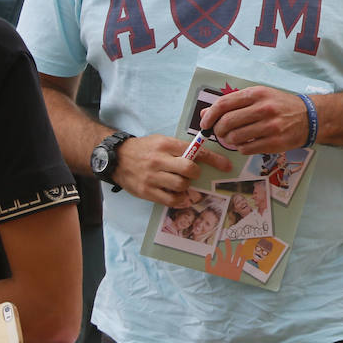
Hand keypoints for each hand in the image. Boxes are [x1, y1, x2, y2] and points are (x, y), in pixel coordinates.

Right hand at [113, 134, 231, 206]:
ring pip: (181, 186)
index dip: (215, 159)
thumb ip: (180, 148)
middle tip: (194, 174)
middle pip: (189, 169)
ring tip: (182, 184)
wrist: (116, 158)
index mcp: (165, 145)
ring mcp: (151, 177)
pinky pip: (169, 200)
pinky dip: (180, 201)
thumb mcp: (162, 141)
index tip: (226, 166)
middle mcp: (159, 160)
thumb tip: (204, 156)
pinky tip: (180, 197)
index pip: (196, 152)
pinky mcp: (146, 192)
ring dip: (187, 187)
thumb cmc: (144, 149)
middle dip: (196, 173)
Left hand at [201, 86, 310, 153]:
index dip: (210, 115)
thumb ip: (233, 103)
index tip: (205, 123)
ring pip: (235, 138)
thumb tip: (205, 113)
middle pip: (227, 122)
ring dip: (229, 141)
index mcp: (258, 94)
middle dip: (218, 130)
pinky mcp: (275, 143)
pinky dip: (241, 148)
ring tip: (234, 138)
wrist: (310, 117)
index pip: (224, 104)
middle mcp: (264, 108)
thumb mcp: (259, 97)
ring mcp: (270, 127)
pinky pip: (246, 149)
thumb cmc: (281, 105)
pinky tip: (247, 143)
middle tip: (220, 133)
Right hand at [204, 240, 248, 279]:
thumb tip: (208, 254)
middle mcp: (227, 264)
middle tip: (227, 239)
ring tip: (240, 244)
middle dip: (228, 245)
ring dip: (238, 250)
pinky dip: (243, 259)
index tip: (217, 248)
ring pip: (237, 256)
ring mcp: (233, 267)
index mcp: (220, 264)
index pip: (220, 254)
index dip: (218, 250)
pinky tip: (244, 255)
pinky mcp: (238, 272)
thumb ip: (207, 263)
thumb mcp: (209, 272)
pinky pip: (241, 264)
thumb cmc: (215, 281)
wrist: (222, 290)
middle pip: (228, 252)